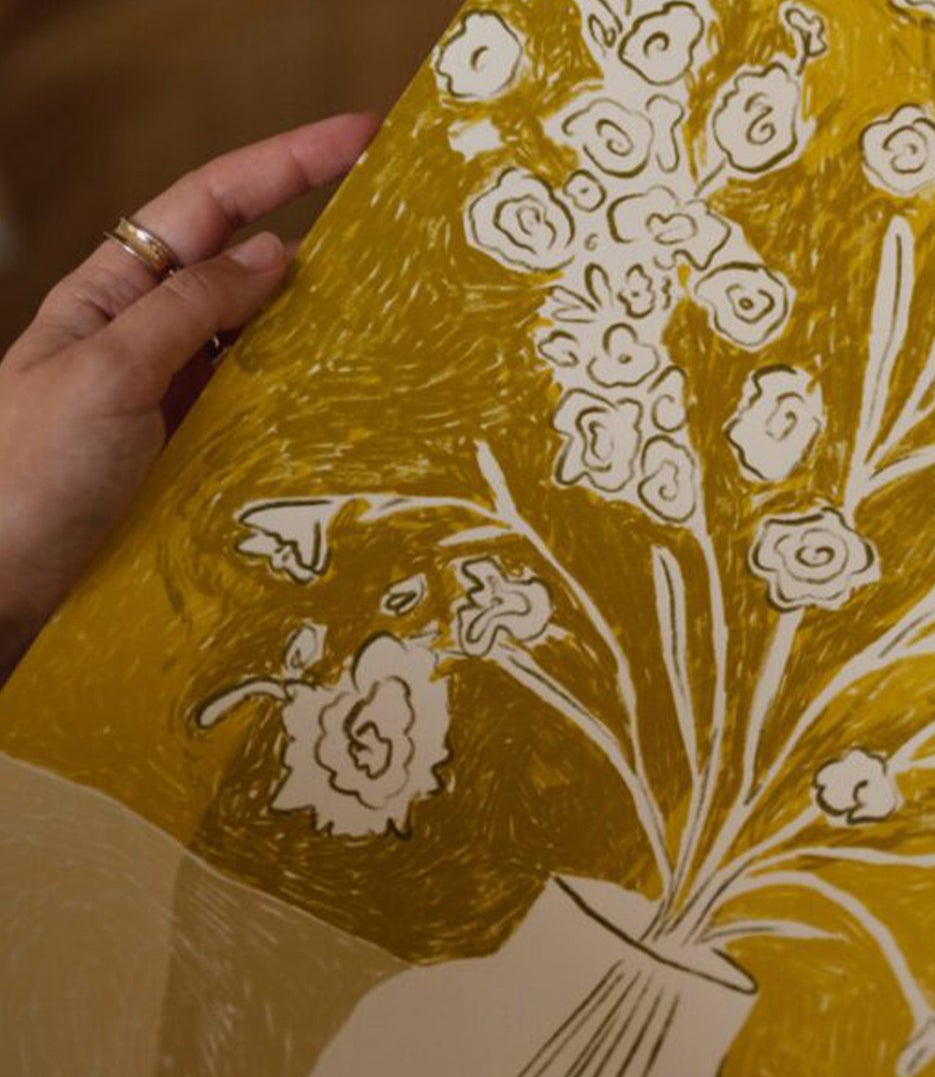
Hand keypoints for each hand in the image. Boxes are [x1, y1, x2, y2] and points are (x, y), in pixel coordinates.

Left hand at [0, 112, 378, 684]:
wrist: (3, 582)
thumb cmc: (31, 471)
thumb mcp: (108, 372)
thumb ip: (189, 308)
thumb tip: (273, 253)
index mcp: (115, 292)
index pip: (210, 204)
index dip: (284, 163)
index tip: (358, 138)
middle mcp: (151, 336)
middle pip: (245, 267)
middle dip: (318, 240)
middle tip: (397, 237)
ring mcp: (178, 397)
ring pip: (263, 343)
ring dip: (321, 330)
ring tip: (388, 324)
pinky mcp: (198, 455)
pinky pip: (264, 409)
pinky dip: (306, 399)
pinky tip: (346, 405)